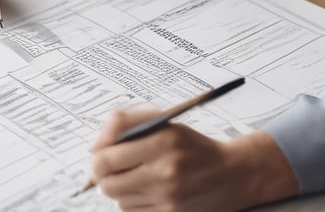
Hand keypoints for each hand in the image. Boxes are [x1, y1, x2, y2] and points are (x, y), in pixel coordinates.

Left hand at [90, 108, 297, 210]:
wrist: (230, 173)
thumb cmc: (191, 144)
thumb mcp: (161, 120)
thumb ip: (123, 123)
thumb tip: (94, 147)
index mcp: (162, 141)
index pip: (106, 158)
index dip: (97, 156)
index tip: (101, 152)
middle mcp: (166, 171)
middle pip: (107, 183)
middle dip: (104, 175)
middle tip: (113, 166)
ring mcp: (168, 198)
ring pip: (118, 198)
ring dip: (121, 187)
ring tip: (138, 175)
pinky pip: (133, 211)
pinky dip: (134, 200)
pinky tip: (149, 189)